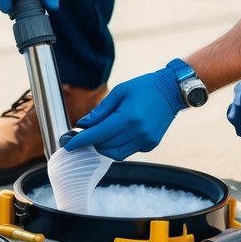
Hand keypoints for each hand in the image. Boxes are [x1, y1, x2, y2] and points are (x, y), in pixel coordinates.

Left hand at [62, 65, 183, 160]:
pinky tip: (116, 134)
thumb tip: (84, 124)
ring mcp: (146, 141)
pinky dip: (116, 146)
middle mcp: (138, 132)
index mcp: (129, 117)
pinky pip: (127, 152)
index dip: (81, 140)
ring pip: (115, 154)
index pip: (99, 134)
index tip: (68, 144)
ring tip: (97, 136)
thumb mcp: (120, 91)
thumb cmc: (145, 87)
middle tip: (82, 135)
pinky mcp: (150, 145)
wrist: (172, 91)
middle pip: (105, 146)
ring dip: (103, 147)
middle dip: (90, 143)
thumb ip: (101, 110)